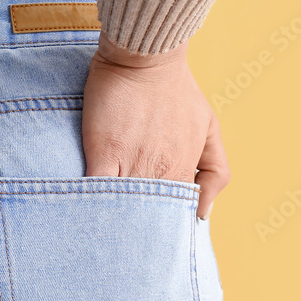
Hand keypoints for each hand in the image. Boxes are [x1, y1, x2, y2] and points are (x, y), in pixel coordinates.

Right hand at [81, 30, 229, 219]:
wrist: (147, 55)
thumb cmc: (177, 89)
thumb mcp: (210, 128)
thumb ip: (215, 172)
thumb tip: (202, 214)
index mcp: (183, 172)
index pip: (174, 215)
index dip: (163, 228)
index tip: (153, 238)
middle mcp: (161, 173)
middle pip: (149, 218)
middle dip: (140, 232)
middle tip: (129, 245)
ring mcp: (133, 164)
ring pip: (125, 209)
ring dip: (117, 221)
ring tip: (106, 234)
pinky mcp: (104, 153)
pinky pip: (98, 191)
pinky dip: (93, 204)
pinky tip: (85, 214)